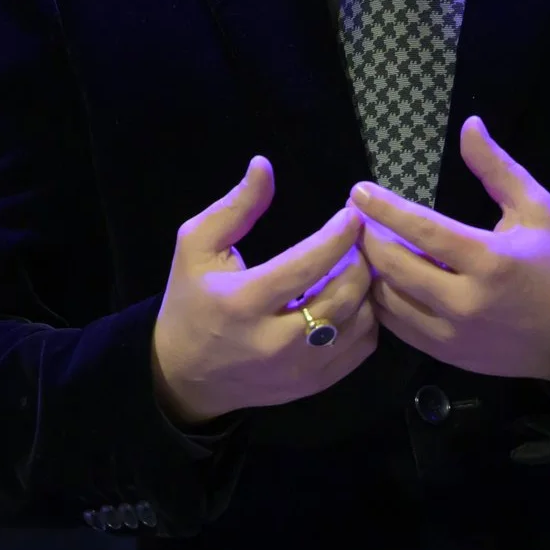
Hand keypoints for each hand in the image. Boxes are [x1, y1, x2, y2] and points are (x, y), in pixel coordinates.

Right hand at [150, 157, 381, 425]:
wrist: (183, 374)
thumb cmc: (191, 300)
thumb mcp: (196, 245)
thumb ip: (236, 206)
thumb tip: (264, 165)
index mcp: (244, 302)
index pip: (309, 264)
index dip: (339, 234)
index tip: (352, 212)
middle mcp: (276, 342)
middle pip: (345, 294)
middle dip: (360, 259)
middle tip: (358, 238)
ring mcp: (299, 370)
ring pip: (360, 322)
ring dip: (365, 289)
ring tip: (352, 266)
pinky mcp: (314, 385)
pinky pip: (361, 347)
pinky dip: (364, 318)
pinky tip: (349, 298)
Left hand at [350, 117, 549, 383]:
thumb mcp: (536, 208)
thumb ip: (497, 168)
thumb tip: (469, 125)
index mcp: (489, 260)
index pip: (421, 229)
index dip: (384, 208)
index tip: (358, 191)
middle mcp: (466, 301)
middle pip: (393, 267)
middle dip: (368, 239)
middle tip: (356, 220)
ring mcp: (454, 335)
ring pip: (389, 302)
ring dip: (372, 273)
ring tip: (368, 248)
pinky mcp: (448, 356)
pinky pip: (399, 328)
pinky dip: (385, 302)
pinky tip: (385, 281)